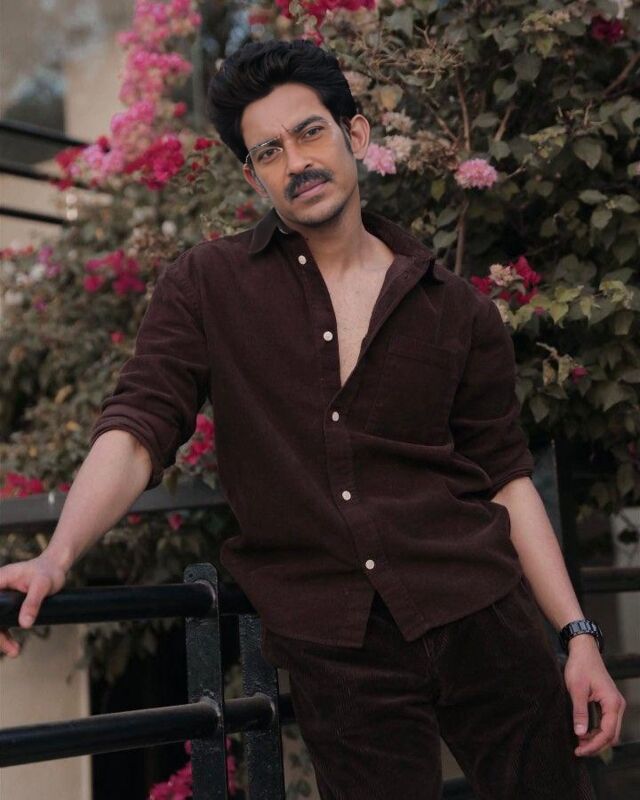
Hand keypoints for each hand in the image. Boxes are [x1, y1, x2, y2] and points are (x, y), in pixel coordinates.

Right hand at [0, 553, 67, 656]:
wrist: (56, 567)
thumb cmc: (49, 572)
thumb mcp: (42, 586)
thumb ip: (33, 603)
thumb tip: (24, 624)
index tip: (0, 632)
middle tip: (10, 648)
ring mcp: (1, 597)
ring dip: (0, 638)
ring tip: (14, 651)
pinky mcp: (8, 604)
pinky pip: (2, 622)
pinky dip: (5, 634)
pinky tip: (13, 646)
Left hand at [563, 635, 625, 756]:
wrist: (583, 650)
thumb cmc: (580, 666)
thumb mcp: (576, 689)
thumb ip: (579, 712)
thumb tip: (580, 734)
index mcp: (612, 702)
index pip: (607, 732)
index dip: (594, 745)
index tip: (579, 750)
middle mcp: (617, 705)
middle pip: (611, 735)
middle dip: (596, 745)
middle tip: (578, 750)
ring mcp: (614, 704)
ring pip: (610, 730)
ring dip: (596, 739)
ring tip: (579, 744)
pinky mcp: (609, 702)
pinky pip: (607, 722)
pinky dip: (597, 731)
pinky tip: (584, 733)